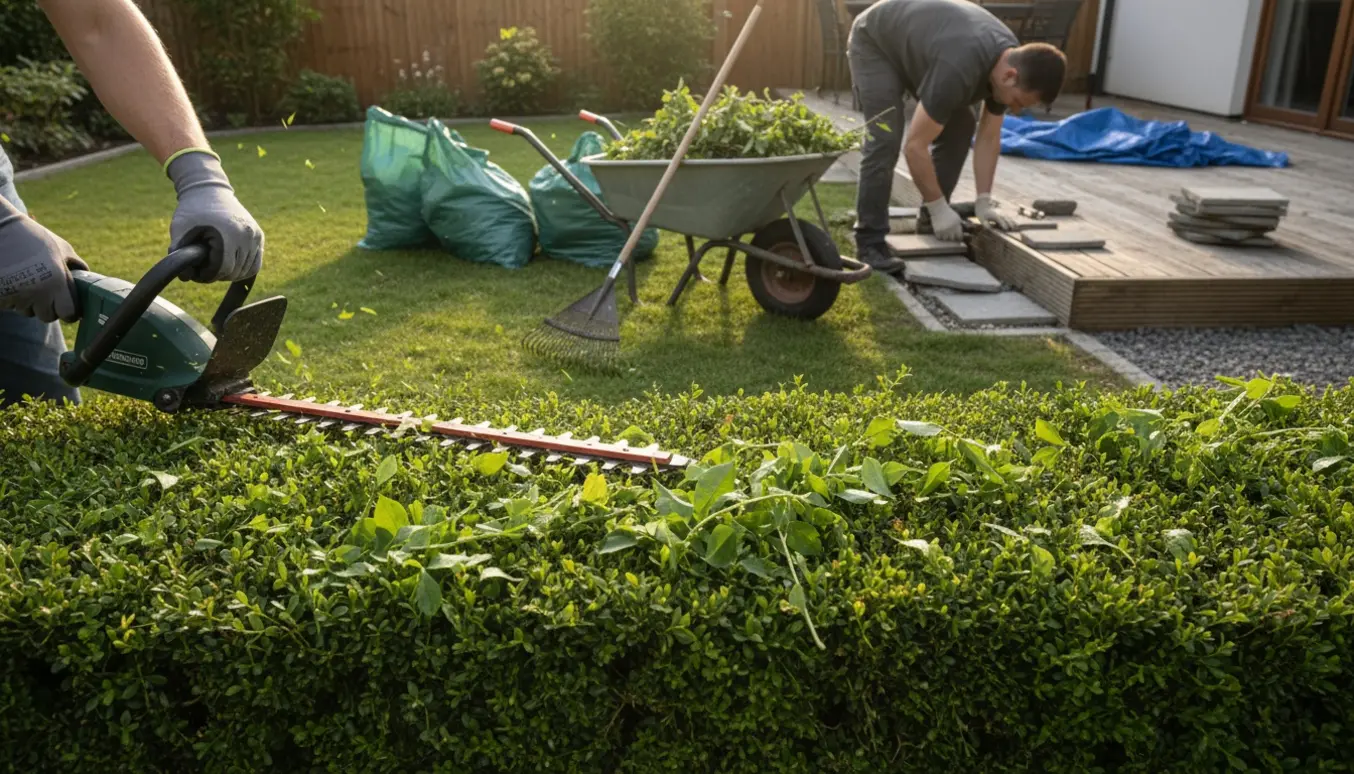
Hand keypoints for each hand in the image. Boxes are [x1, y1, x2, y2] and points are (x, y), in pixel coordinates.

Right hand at [0, 199, 88, 322]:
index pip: (68, 314)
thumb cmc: (32, 237)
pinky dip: (12, 297)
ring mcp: (16, 296)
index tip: (67, 307)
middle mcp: (37, 292)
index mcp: (56, 282)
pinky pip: (10, 305)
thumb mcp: (61, 247)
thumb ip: (76, 265)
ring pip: (27, 311)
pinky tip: (12, 281)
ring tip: (27, 281)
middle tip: (46, 293)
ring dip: (29, 302)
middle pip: (47, 317)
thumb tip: (87, 279)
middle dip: (49, 308)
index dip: (69, 312)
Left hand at [166, 150, 262, 282]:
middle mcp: (248, 235)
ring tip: (215, 266)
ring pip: (247, 270)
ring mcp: (256, 235)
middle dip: (218, 275)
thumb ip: (178, 254)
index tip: (196, 271)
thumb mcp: (179, 230)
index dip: (207, 275)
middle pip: (235, 272)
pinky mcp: (259, 235)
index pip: (224, 270)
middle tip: (203, 268)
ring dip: (230, 273)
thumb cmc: (192, 210)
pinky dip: (243, 269)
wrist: (209, 189)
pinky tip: (230, 267)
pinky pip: (256, 263)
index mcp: (230, 234)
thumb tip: (185, 278)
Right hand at [924, 198, 964, 240]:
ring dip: (946, 237)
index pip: (959, 236)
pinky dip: (940, 236)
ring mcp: (943, 230)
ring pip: (945, 239)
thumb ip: (960, 225)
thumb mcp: (957, 218)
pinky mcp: (937, 231)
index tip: (957, 236)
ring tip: (945, 233)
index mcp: (956, 226)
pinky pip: (939, 237)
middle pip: (952, 239)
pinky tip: (940, 232)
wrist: (938, 209)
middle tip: (951, 234)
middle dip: (952, 237)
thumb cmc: (949, 213)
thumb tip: (962, 233)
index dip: (959, 237)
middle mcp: (950, 229)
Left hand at [975, 193, 1017, 230]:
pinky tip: (1015, 224)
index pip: (1000, 221)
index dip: (1003, 225)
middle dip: (1010, 224)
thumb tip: (990, 229)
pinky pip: (1008, 218)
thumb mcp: (981, 219)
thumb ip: (986, 224)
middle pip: (1006, 219)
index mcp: (994, 216)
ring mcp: (1001, 214)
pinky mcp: (1001, 215)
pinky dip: (1011, 221)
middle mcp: (999, 215)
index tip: (1006, 229)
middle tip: (1013, 229)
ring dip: (1012, 222)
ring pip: (1008, 218)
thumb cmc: (981, 214)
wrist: (983, 205)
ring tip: (1016, 227)